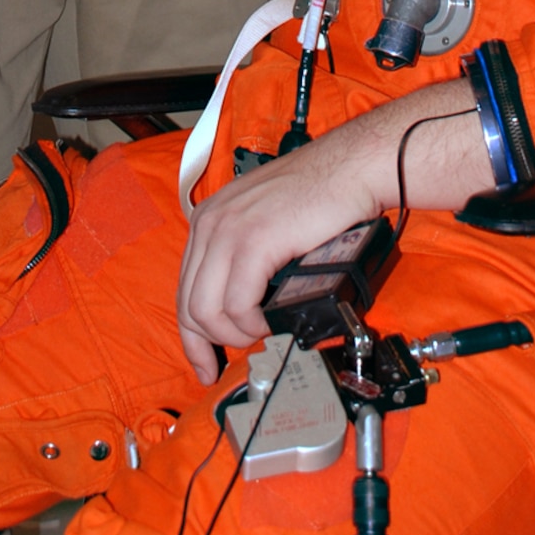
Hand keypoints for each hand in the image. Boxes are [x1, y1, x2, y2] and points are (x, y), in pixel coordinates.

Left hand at [177, 128, 381, 383]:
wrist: (349, 168)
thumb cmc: (318, 195)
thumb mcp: (264, 223)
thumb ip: (244, 257)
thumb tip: (239, 309)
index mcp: (210, 219)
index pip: (184, 290)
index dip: (192, 337)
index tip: (206, 365)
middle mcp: (211, 222)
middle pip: (189, 305)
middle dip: (209, 344)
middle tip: (234, 359)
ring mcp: (229, 230)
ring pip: (206, 310)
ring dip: (235, 335)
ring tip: (263, 333)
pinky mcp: (254, 240)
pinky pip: (237, 304)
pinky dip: (253, 324)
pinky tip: (271, 321)